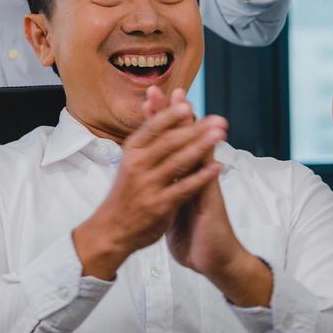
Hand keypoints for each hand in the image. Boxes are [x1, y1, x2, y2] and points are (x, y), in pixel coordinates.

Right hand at [72, 87, 226, 279]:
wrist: (112, 230)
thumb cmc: (127, 193)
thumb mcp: (131, 162)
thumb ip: (148, 142)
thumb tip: (159, 111)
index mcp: (131, 151)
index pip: (153, 127)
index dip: (171, 114)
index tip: (188, 103)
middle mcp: (138, 165)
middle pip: (170, 141)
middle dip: (196, 128)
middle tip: (219, 119)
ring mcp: (148, 185)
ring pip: (179, 161)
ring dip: (202, 146)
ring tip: (221, 135)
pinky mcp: (159, 205)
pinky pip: (185, 187)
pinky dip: (202, 176)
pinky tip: (218, 167)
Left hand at [164, 117, 272, 307]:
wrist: (215, 261)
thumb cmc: (194, 236)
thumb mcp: (175, 208)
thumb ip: (169, 189)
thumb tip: (156, 177)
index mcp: (182, 177)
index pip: (170, 142)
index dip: (160, 121)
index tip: (149, 98)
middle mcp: (195, 177)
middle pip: (186, 139)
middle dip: (178, 115)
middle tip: (174, 89)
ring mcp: (205, 188)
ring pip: (200, 153)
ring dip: (195, 129)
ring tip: (190, 107)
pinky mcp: (210, 204)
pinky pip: (208, 181)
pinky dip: (207, 166)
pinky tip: (209, 148)